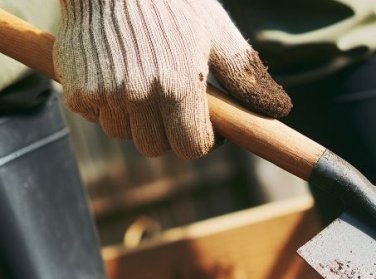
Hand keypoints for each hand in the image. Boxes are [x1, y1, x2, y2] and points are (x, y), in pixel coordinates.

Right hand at [54, 0, 292, 158]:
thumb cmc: (173, 2)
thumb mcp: (217, 33)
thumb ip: (246, 77)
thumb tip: (280, 109)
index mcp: (179, 87)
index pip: (192, 148)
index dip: (203, 141)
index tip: (205, 126)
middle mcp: (139, 96)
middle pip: (155, 148)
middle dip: (168, 134)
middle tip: (173, 105)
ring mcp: (104, 93)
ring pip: (122, 134)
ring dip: (134, 120)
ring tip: (143, 83)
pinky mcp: (76, 87)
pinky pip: (92, 115)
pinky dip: (102, 104)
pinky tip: (113, 76)